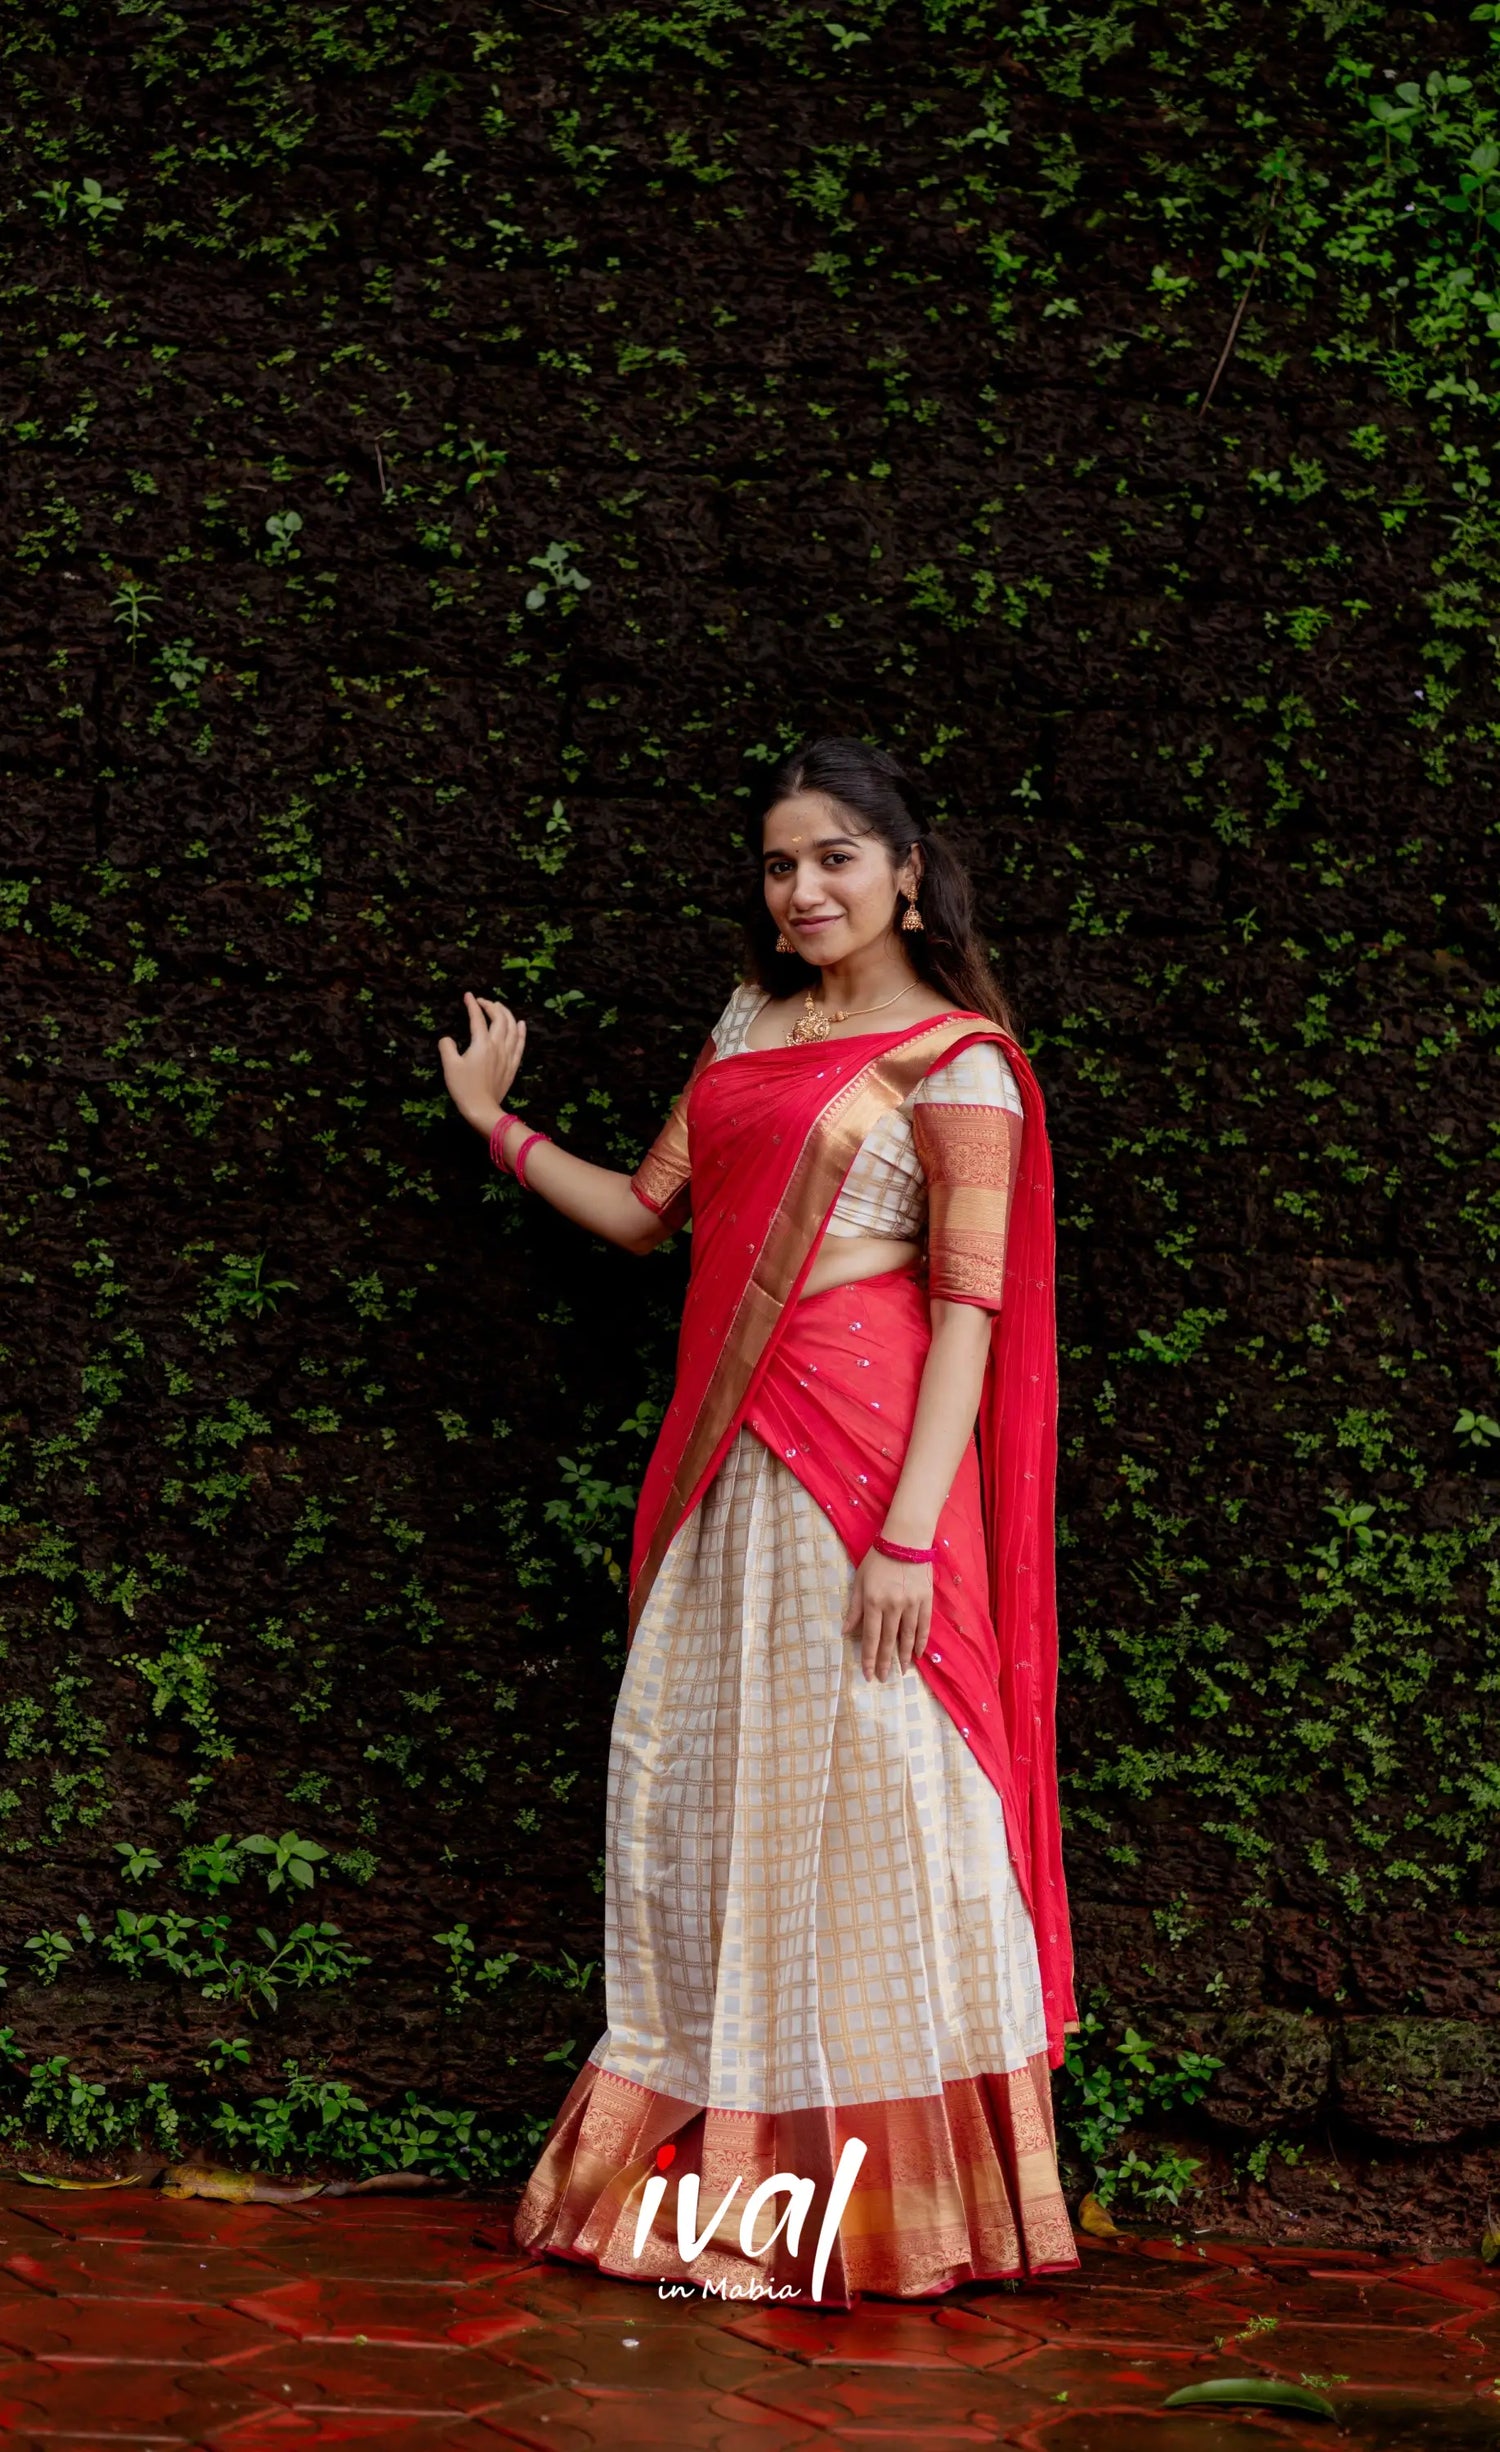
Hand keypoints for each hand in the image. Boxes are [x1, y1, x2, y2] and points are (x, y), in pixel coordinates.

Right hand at [437, 993, 525, 1134]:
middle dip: (491, 1006)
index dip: (472, 1005)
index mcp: (481, 1044)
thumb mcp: (450, 1066)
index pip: (477, 1018)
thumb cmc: (464, 1088)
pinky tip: (520, 1024)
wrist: (482, 1108)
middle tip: (482, 1001)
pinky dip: (521, 1031)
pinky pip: (520, 1044)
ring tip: (500, 1007)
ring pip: (512, 1028)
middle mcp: (497, 1046)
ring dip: (506, 1014)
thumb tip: (447, 1038)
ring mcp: (507, 1055)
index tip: (468, 995)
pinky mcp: (512, 1065)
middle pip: (499, 1019)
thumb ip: (447, 1047)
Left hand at [841, 1549, 932, 1683]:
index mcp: (873, 1602)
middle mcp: (892, 1606)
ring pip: (907, 1636)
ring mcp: (911, 1604)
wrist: (905, 1541)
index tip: (868, 1674)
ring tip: (902, 1672)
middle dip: (885, 1662)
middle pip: (888, 1641)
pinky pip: (924, 1626)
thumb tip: (844, 1632)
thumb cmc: (878, 1559)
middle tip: (883, 1678)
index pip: (870, 1637)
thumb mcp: (859, 1581)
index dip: (869, 1658)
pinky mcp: (925, 1600)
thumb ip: (854, 1608)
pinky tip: (918, 1654)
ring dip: (904, 1656)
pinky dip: (921, 1641)